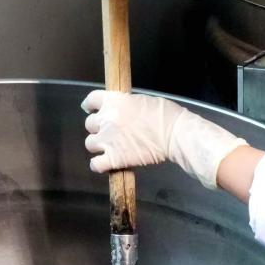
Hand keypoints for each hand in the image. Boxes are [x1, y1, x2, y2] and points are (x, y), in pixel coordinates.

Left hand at [82, 90, 245, 188]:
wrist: (175, 134)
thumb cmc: (165, 114)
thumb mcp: (142, 100)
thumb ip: (126, 105)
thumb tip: (122, 112)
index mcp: (114, 101)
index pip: (91, 100)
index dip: (90, 106)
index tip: (91, 109)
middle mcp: (106, 119)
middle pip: (89, 123)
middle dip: (98, 127)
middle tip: (108, 130)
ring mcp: (108, 140)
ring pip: (89, 143)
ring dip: (98, 144)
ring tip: (108, 146)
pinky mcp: (114, 159)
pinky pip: (95, 164)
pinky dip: (98, 165)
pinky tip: (105, 163)